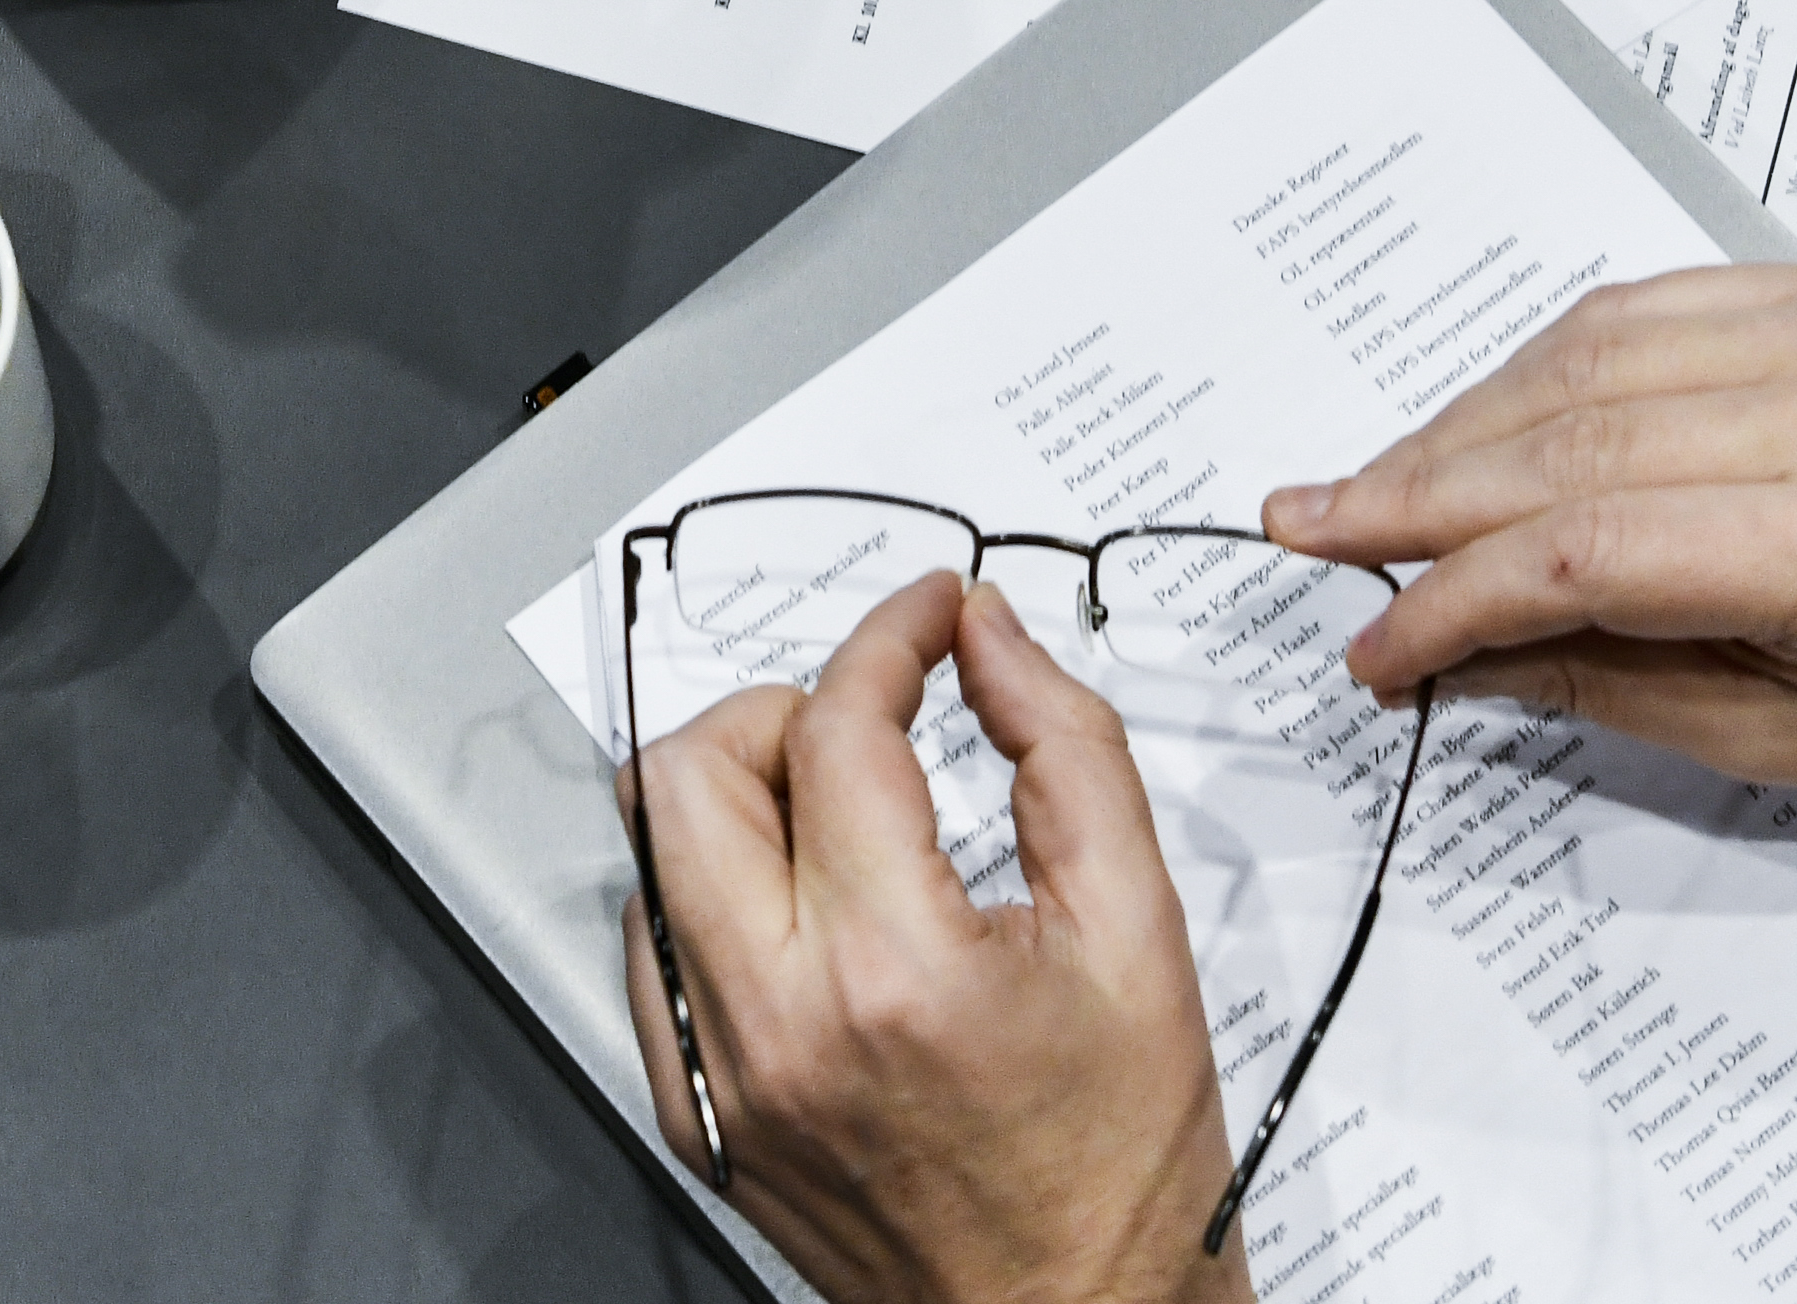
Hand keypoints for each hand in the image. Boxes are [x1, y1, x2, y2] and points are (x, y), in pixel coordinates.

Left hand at [619, 571, 1257, 1303]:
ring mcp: (722, 1082)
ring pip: (655, 857)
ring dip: (743, 802)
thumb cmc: (1123, 1175)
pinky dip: (715, 900)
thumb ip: (1067, 752)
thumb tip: (989, 641)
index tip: (931, 621)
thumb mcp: (1141, 935)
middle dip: (782, 710)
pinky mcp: (700, 1122)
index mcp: (894, 972)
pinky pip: (655, 957)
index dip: (890, 638)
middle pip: (689, 773)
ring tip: (849, 824)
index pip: (838, 728)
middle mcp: (779, 1027)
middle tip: (870, 723)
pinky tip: (805, 913)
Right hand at [1261, 266, 1796, 865]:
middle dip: (1419, 492)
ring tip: (1381, 483)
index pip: (1580, 549)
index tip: (1374, 646)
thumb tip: (1453, 654)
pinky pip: (1646, 309)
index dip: (1448, 596)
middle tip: (1316, 529)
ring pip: (1586, 359)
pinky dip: (1550, 364)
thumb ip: (1607, 682)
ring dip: (1467, 421)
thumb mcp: (1793, 744)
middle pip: (1565, 441)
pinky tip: (1490, 417)